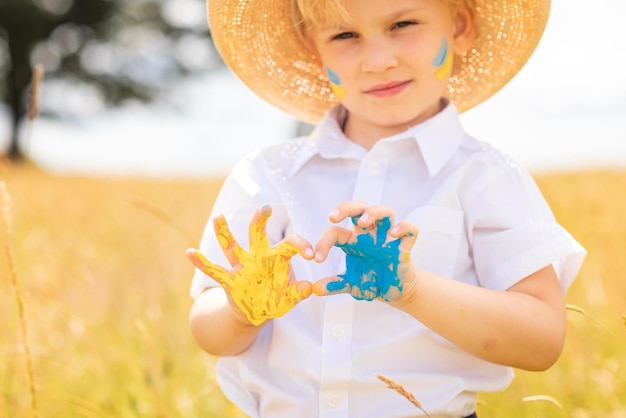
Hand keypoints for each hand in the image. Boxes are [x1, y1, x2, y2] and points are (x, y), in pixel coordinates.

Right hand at [187, 205, 313, 325]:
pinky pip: (214, 270)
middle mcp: (258, 257)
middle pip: (258, 234)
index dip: (301, 246)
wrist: (257, 313)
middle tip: (265, 208)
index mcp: (277, 258)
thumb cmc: (276, 299)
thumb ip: (297, 293)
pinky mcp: (229, 279)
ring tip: (218, 216)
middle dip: (260, 220)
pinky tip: (190, 252)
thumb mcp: (289, 298)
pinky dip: (202, 262)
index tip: (311, 254)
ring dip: (224, 232)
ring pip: (231, 245)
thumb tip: (308, 287)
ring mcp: (242, 266)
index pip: (290, 244)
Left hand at [313, 202, 418, 301]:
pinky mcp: (404, 246)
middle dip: (346, 208)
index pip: (336, 232)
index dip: (324, 242)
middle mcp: (370, 235)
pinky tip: (394, 234)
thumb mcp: (351, 284)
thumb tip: (315, 289)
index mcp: (353, 241)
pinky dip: (404, 227)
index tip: (317, 258)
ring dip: (374, 212)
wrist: (395, 292)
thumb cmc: (372, 281)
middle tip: (333, 216)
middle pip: (360, 208)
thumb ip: (335, 284)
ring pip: (385, 212)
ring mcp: (388, 238)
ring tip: (364, 222)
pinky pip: (410, 229)